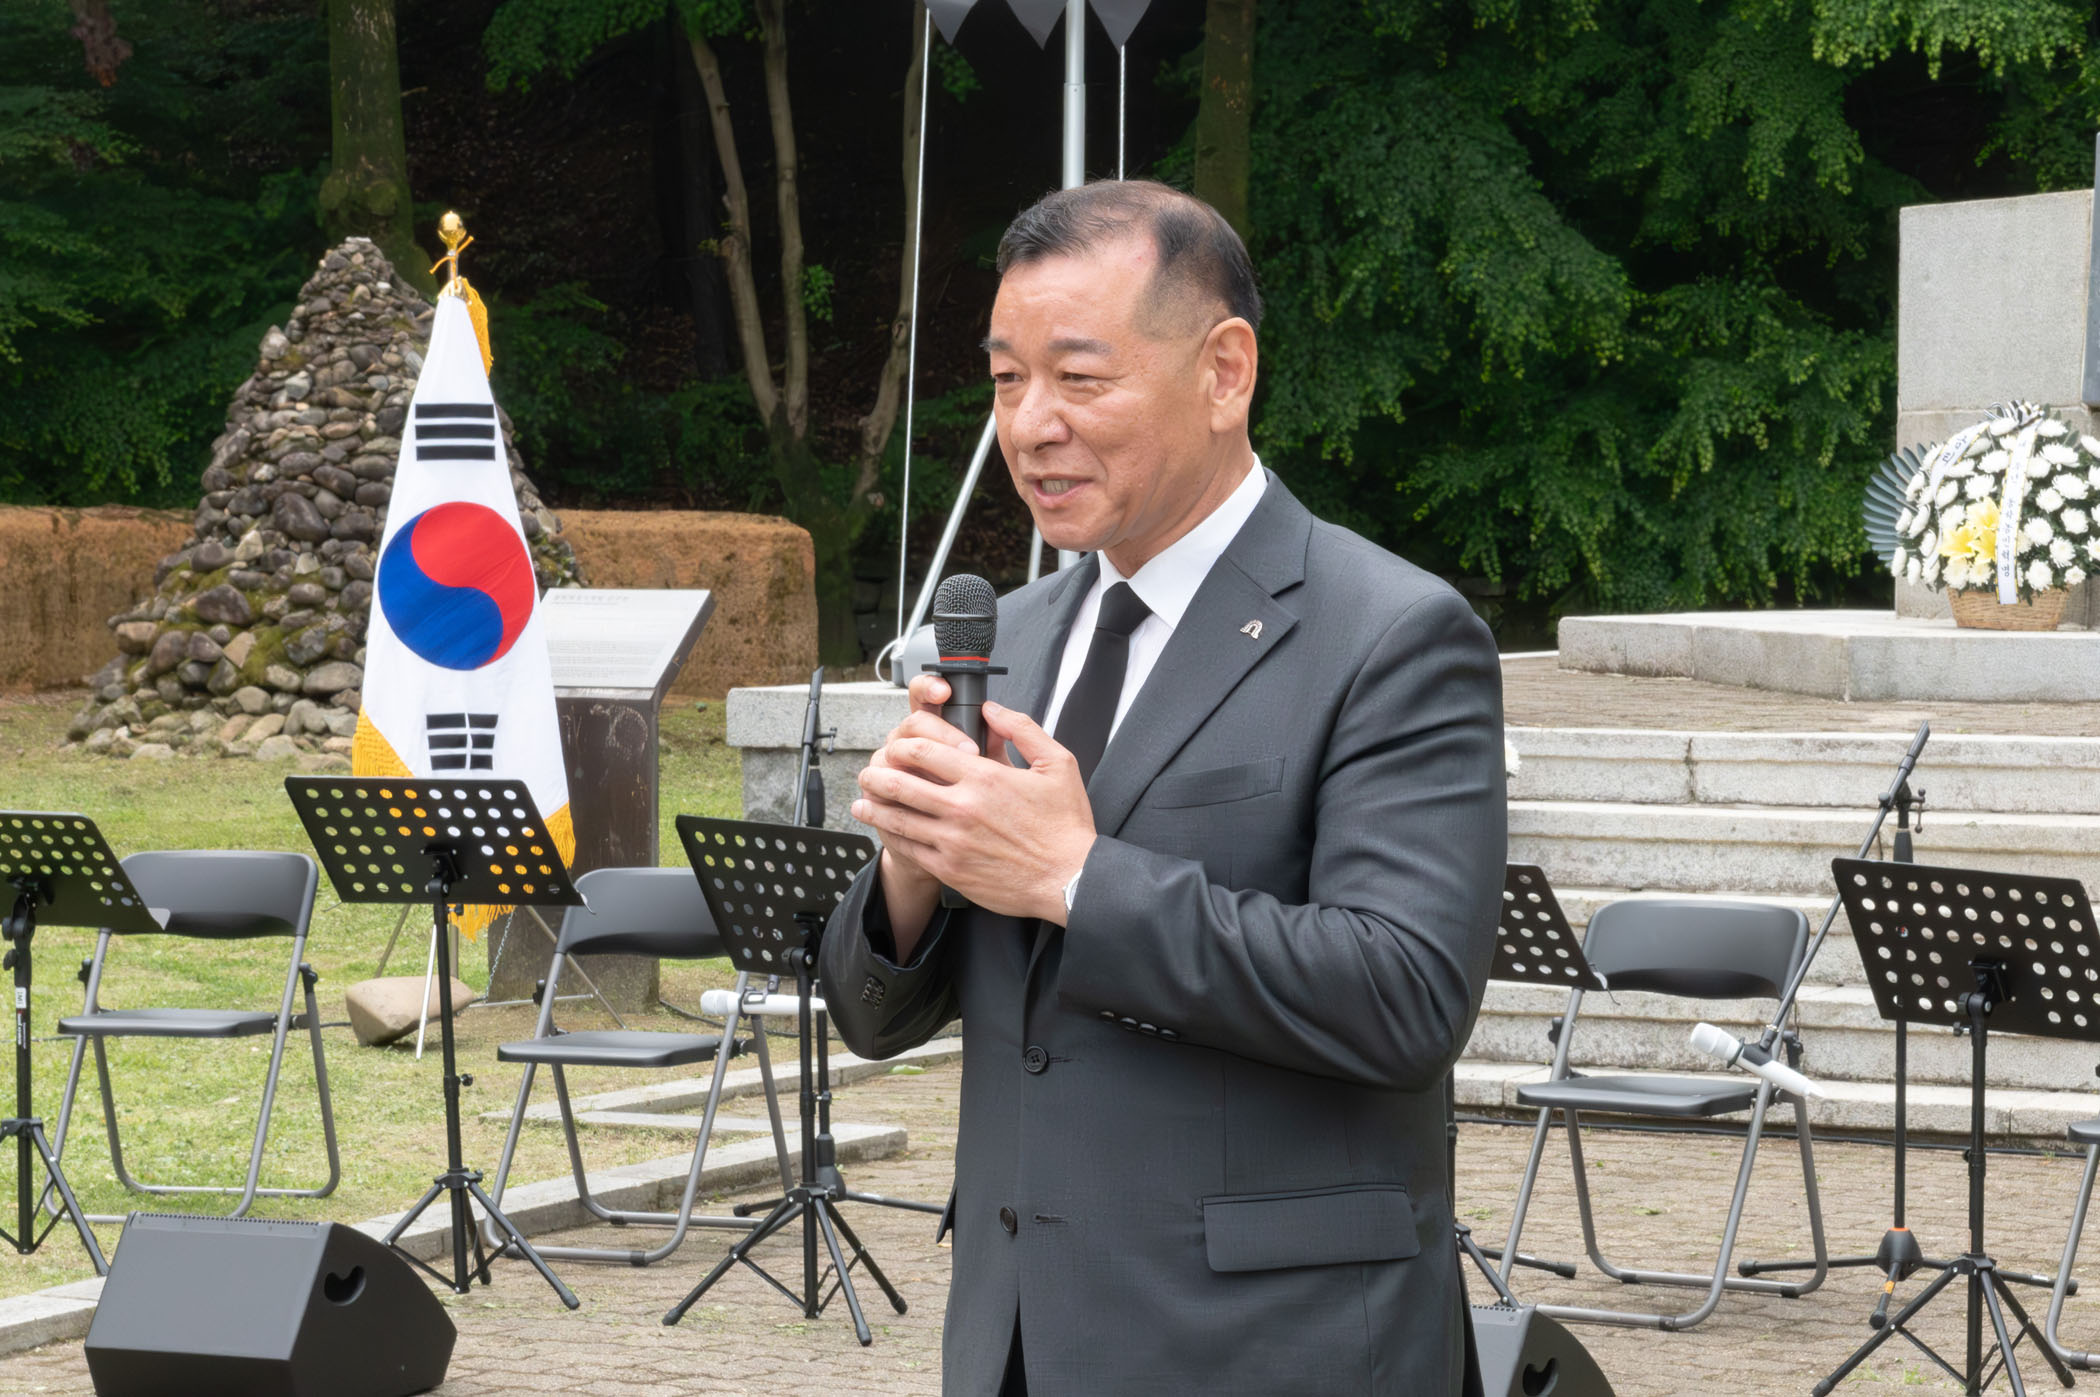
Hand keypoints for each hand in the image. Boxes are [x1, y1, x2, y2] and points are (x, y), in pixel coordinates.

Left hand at [853, 698, 1095, 924]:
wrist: (1069, 880)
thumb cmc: (1066, 826)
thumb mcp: (1058, 764)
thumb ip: (1022, 729)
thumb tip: (991, 710)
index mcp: (984, 777)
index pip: (925, 750)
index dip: (903, 743)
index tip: (897, 745)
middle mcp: (962, 808)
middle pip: (901, 782)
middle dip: (877, 773)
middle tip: (868, 771)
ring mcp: (953, 841)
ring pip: (898, 818)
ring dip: (874, 806)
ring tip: (861, 800)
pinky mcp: (951, 869)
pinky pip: (910, 849)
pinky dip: (891, 837)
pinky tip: (885, 832)